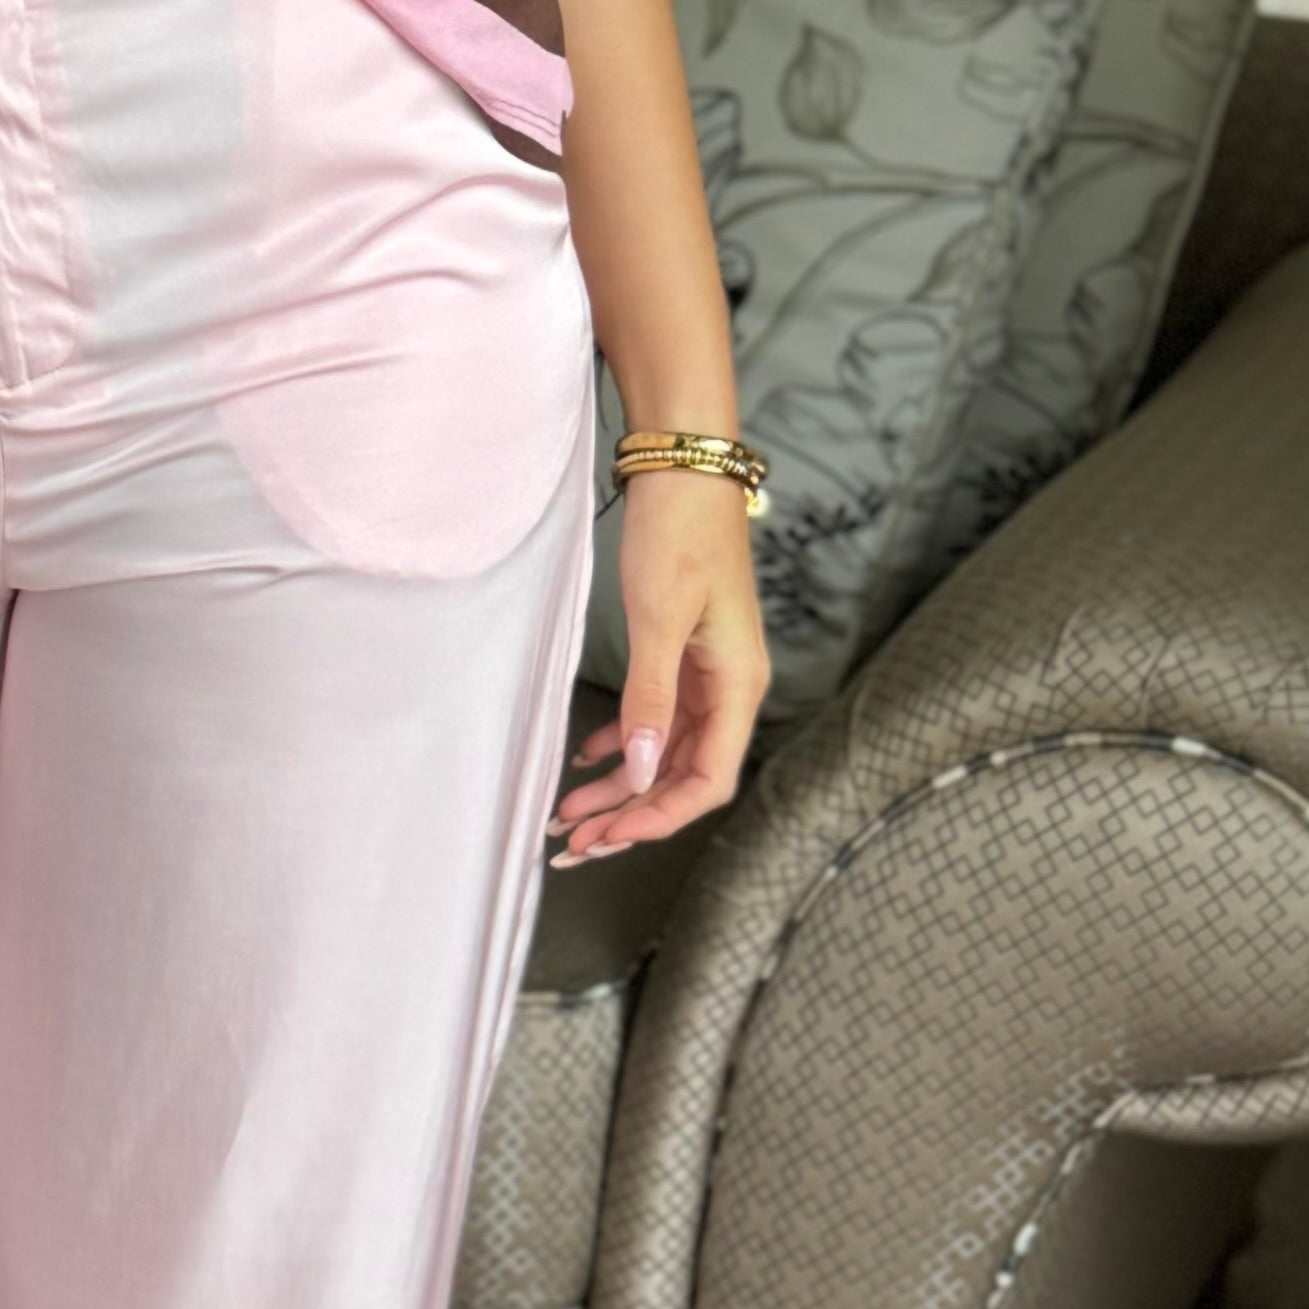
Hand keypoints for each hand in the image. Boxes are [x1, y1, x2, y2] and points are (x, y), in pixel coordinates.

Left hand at [549, 467, 769, 865]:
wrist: (684, 465)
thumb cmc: (679, 532)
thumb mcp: (660, 618)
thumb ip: (651, 698)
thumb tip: (641, 772)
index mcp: (738, 685)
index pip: (706, 780)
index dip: (658, 818)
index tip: (607, 837)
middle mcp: (729, 687)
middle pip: (683, 775)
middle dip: (631, 813)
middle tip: (576, 843)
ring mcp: (707, 671)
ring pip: (664, 749)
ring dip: (621, 783)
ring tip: (570, 812)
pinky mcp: (683, 652)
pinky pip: (657, 716)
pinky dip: (624, 741)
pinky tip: (590, 754)